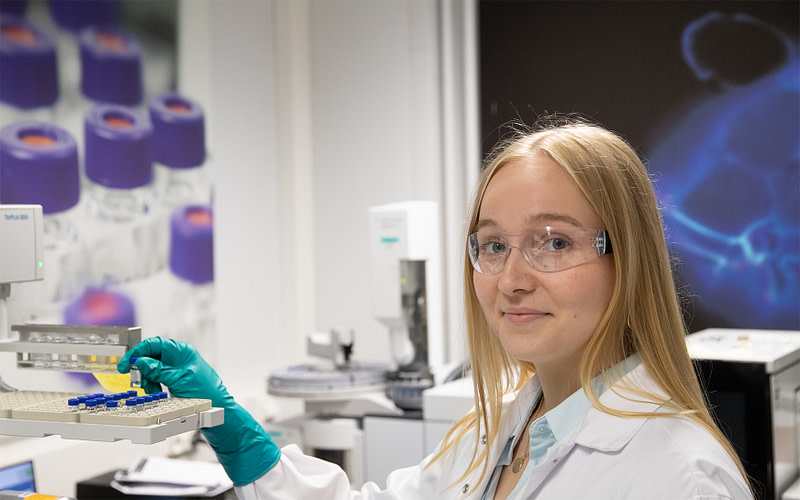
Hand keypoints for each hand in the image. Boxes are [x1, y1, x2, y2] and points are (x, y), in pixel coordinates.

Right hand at [118, 337, 279, 485]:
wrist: (217, 409)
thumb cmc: (205, 392)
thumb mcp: (178, 380)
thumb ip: (158, 370)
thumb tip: (141, 362)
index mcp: (182, 351)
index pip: (154, 344)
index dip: (137, 353)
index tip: (125, 364)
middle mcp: (179, 357)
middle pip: (151, 357)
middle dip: (143, 370)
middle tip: (140, 382)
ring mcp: (177, 368)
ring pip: (152, 369)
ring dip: (149, 381)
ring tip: (154, 391)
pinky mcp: (175, 379)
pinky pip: (158, 379)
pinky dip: (154, 385)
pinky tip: (157, 393)